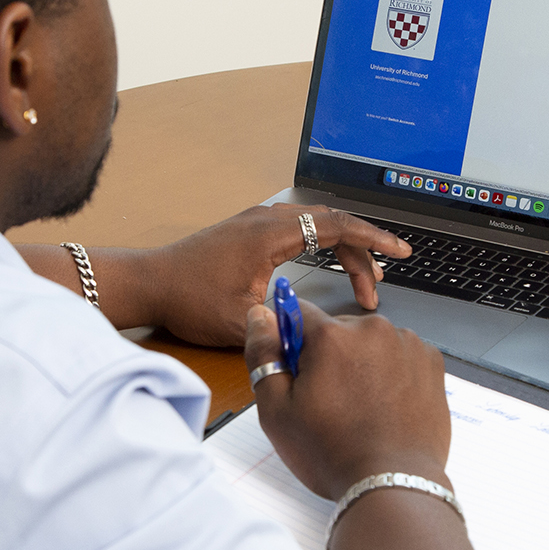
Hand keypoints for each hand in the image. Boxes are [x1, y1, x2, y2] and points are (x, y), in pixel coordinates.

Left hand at [148, 204, 410, 346]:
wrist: (149, 283)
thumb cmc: (187, 299)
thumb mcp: (240, 321)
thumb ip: (283, 323)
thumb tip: (317, 330)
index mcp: (271, 233)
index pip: (337, 226)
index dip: (373, 240)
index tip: (399, 252)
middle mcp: (266, 219)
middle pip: (332, 224)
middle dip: (363, 251)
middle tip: (379, 283)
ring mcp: (256, 221)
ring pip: (315, 225)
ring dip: (342, 248)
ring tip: (363, 279)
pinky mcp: (248, 231)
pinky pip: (298, 228)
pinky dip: (322, 244)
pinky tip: (328, 264)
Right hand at [243, 297, 450, 501]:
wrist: (392, 483)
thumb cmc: (332, 453)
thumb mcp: (276, 410)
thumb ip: (262, 354)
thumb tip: (260, 315)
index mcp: (331, 336)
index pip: (296, 312)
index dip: (290, 342)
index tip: (296, 370)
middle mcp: (372, 329)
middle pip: (336, 329)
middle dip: (328, 356)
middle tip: (330, 402)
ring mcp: (407, 344)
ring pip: (370, 342)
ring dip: (362, 362)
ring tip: (361, 408)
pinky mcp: (431, 362)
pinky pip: (400, 354)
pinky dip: (391, 372)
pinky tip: (385, 405)